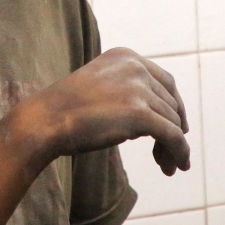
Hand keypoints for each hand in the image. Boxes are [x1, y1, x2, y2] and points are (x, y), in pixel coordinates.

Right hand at [20, 47, 190, 175]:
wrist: (45, 119)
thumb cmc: (67, 108)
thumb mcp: (101, 85)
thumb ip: (128, 88)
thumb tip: (162, 114)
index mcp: (126, 56)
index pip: (166, 82)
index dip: (175, 107)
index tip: (176, 127)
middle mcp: (135, 67)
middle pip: (171, 103)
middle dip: (173, 129)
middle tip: (165, 155)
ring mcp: (138, 89)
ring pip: (174, 122)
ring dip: (172, 146)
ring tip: (165, 165)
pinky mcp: (140, 113)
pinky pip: (173, 137)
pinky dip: (180, 153)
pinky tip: (177, 167)